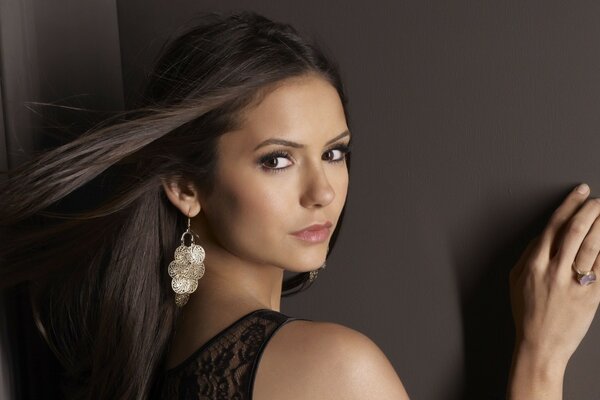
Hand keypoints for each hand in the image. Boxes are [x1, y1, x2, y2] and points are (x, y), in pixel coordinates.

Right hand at [508, 183, 599, 398]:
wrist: (540, 345)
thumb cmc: (527, 313)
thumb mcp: (516, 280)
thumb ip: (528, 255)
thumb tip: (544, 235)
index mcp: (534, 264)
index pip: (553, 226)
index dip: (568, 205)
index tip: (579, 193)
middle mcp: (554, 270)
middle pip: (575, 230)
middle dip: (589, 210)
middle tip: (597, 200)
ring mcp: (575, 283)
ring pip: (593, 245)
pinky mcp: (593, 296)